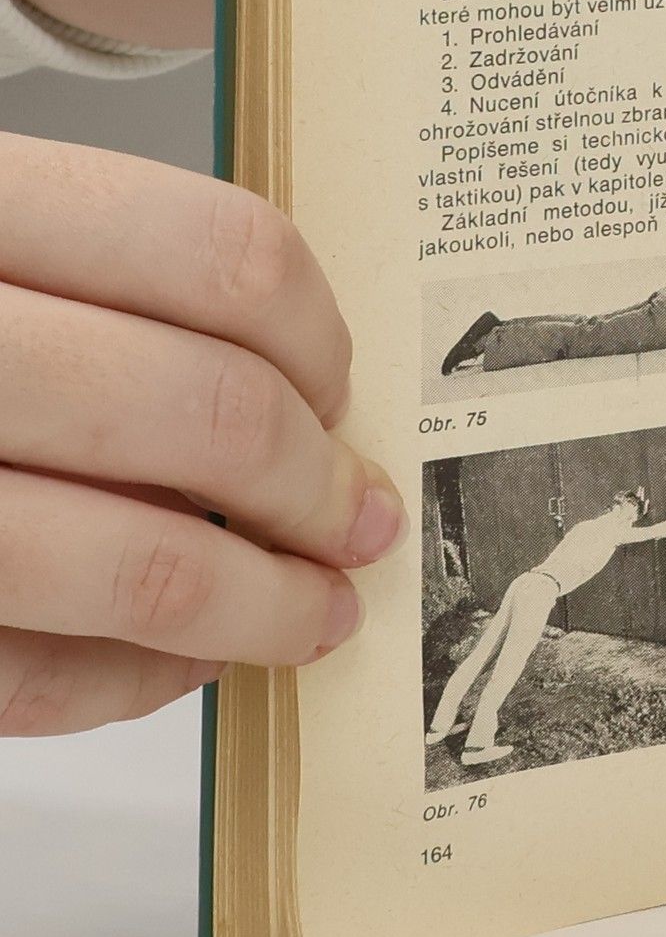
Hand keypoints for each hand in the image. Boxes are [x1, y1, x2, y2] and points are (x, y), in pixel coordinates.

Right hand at [0, 134, 403, 735]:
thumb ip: (104, 304)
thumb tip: (306, 413)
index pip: (220, 255)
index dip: (319, 342)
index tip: (341, 394)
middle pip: (209, 412)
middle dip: (319, 489)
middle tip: (357, 522)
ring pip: (138, 562)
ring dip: (263, 607)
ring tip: (312, 615)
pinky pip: (37, 678)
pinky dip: (138, 681)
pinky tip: (184, 660)